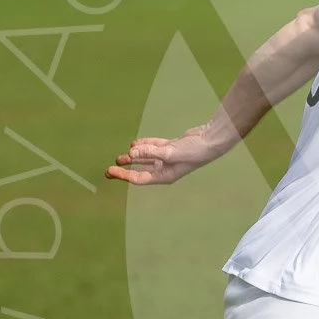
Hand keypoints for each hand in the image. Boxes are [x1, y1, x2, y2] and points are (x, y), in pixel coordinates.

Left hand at [106, 124, 224, 184]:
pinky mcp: (171, 148)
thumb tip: (130, 152)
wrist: (210, 140)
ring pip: (145, 159)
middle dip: (125, 170)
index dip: (123, 175)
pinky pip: (153, 148)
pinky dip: (144, 146)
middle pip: (140, 171)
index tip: (110, 171)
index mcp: (165, 176)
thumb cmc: (193, 151)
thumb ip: (150, 152)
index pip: (139, 178)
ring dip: (133, 157)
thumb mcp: (170, 152)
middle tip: (108, 169)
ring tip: (120, 157)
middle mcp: (165, 169)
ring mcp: (167, 158)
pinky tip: (134, 144)